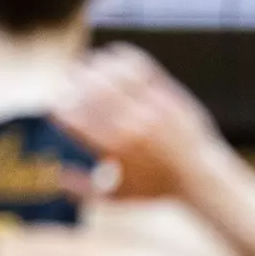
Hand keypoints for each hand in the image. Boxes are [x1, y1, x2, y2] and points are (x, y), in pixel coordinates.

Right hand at [53, 44, 220, 197]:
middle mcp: (130, 125)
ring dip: (93, 66)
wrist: (200, 176)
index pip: (73, 117)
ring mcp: (150, 107)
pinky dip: (119, 59)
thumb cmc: (155, 188)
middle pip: (88, 90)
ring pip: (111, 74)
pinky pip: (138, 67)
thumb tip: (55, 175)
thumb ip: (83, 189)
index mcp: (113, 149)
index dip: (57, 108)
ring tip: (86, 66)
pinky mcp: (166, 93)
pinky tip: (110, 59)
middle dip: (70, 83)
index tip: (54, 107)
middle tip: (65, 81)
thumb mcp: (116, 196)